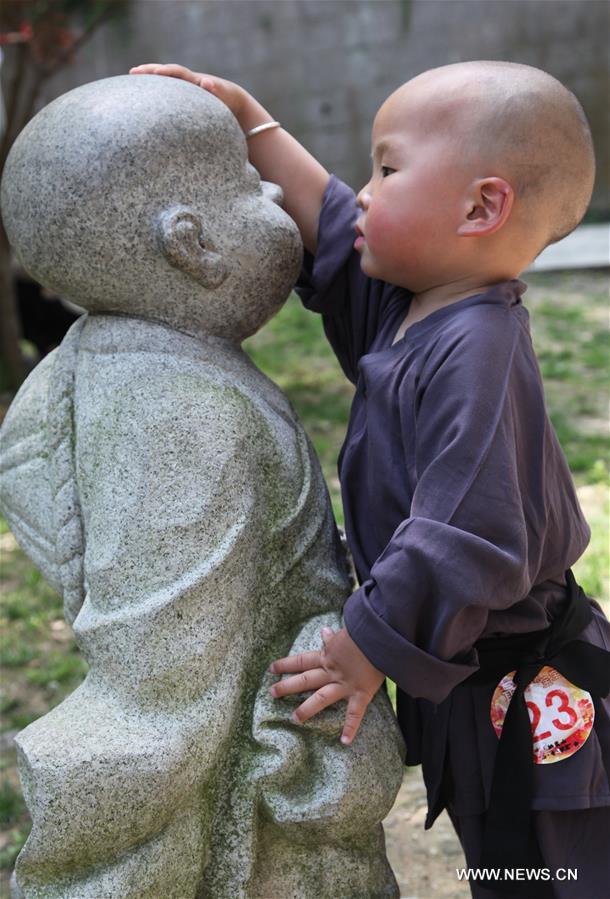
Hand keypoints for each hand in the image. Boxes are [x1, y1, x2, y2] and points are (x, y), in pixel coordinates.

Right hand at [129, 63, 248, 119]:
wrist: (232, 101)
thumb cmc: (228, 101)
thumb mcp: (225, 96)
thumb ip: (217, 90)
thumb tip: (207, 82)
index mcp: (195, 80)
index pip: (178, 73)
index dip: (167, 72)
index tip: (155, 72)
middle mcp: (187, 80)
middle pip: (166, 72)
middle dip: (150, 71)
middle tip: (133, 72)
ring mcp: (184, 87)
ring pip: (164, 80)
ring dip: (149, 77)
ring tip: (132, 76)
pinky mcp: (182, 96)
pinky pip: (166, 90)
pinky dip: (154, 88)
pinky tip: (141, 93)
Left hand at [269, 626, 384, 744]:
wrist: (378, 636)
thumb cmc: (363, 632)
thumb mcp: (344, 634)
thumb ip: (333, 637)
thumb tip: (324, 630)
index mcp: (328, 656)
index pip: (302, 660)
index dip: (286, 664)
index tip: (271, 668)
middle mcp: (332, 671)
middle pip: (305, 679)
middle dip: (287, 686)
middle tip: (271, 692)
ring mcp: (345, 684)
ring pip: (321, 698)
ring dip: (307, 709)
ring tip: (294, 719)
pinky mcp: (361, 693)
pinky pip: (354, 713)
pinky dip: (350, 728)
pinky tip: (344, 741)